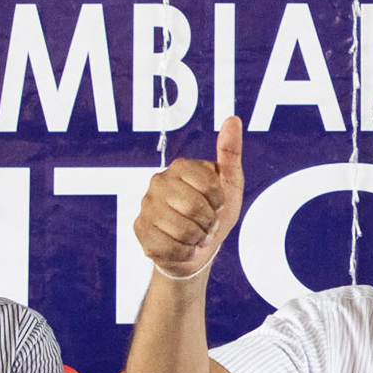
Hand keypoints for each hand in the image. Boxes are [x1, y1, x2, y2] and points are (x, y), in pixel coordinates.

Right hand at [133, 116, 243, 279]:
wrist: (197, 249)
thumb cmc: (214, 213)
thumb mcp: (229, 184)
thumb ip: (230, 153)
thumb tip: (233, 119)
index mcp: (180, 166)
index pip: (210, 186)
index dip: (219, 203)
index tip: (216, 205)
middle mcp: (158, 181)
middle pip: (195, 208)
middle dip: (209, 223)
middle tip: (206, 224)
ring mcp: (146, 205)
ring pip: (183, 230)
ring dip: (197, 239)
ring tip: (194, 235)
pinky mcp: (139, 229)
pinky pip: (170, 248)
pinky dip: (185, 253)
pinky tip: (183, 247)